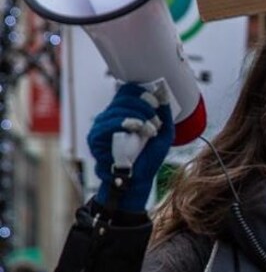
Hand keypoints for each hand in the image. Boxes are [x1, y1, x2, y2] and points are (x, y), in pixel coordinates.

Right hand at [87, 83, 172, 210]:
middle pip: (125, 96)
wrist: (138, 180)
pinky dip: (129, 122)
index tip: (157, 104)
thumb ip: (164, 113)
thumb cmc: (148, 158)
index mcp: (124, 113)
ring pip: (120, 107)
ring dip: (141, 116)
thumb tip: (163, 91)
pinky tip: (140, 129)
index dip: (143, 93)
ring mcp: (102, 125)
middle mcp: (110, 116)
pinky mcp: (96, 136)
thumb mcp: (164, 134)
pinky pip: (111, 121)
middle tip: (156, 123)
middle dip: (146, 106)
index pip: (128, 91)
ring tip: (150, 131)